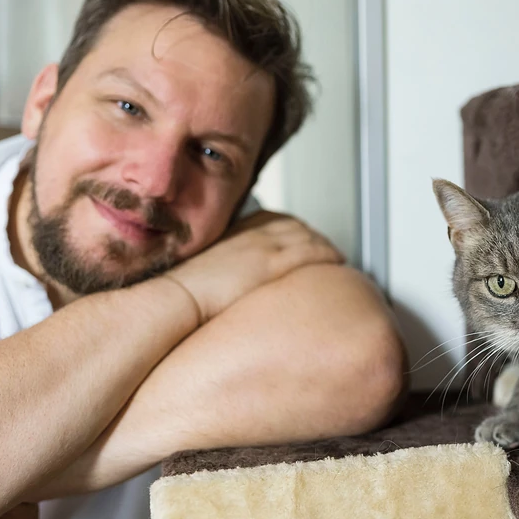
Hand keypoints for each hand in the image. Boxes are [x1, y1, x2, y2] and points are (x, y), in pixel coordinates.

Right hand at [166, 211, 342, 321]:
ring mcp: (266, 246)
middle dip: (313, 236)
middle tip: (325, 249)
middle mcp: (253, 234)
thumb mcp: (201, 272)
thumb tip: (219, 286)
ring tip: (336, 257)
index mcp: (235, 233)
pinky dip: (328, 254)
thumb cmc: (184, 294)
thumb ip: (219, 271)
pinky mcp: (274, 263)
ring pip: (307, 236)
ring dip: (324, 245)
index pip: (273, 220)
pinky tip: (339, 262)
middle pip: (295, 226)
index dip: (292, 229)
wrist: (179, 297)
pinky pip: (312, 251)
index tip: (301, 238)